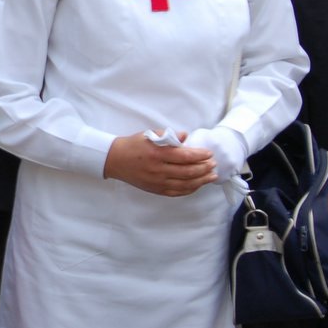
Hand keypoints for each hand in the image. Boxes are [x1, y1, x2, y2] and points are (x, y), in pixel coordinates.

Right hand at [102, 133, 217, 196]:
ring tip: (211, 176)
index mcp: (157, 153)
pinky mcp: (155, 189)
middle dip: (204, 168)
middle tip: (213, 164)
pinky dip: (189, 189)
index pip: (184, 156)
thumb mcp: (149, 135)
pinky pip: (176, 192)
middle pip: (188, 171)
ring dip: (201, 181)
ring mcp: (157, 181)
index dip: (200, 155)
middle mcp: (158, 169)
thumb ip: (168, 135)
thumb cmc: (133, 145)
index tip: (209, 153)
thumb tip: (185, 136)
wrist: (114, 160)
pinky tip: (197, 185)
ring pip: (185, 184)